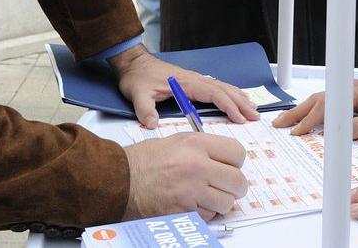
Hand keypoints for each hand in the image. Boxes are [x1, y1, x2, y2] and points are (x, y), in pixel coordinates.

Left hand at [110, 45, 259, 127]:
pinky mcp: (192, 82)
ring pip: (222, 87)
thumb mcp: (138, 94)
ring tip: (253, 108)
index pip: (214, 94)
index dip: (228, 106)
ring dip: (238, 97)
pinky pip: (216, 87)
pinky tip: (236, 98)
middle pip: (224, 90)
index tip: (240, 118)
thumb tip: (152, 124)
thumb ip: (145, 109)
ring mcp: (194, 79)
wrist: (133, 63)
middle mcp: (194, 79)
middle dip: (241, 103)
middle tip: (256, 116)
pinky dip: (229, 93)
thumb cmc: (137, 77)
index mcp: (186, 82)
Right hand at [123, 133, 249, 220]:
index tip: (230, 166)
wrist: (119, 181)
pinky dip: (205, 213)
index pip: (238, 153)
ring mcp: (192, 191)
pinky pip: (209, 216)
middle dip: (234, 186)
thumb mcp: (175, 141)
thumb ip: (203, 148)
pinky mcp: (184, 212)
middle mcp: (197, 167)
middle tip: (225, 185)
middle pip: (238, 181)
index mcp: (196, 145)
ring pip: (227, 203)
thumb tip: (224, 160)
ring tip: (207, 196)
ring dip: (221, 202)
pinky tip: (192, 204)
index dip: (235, 161)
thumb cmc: (143, 161)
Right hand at [270, 79, 357, 137]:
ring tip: (287, 121)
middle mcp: (349, 89)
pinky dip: (314, 110)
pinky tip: (309, 116)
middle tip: (278, 124)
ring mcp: (350, 92)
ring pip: (321, 101)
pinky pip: (329, 103)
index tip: (296, 132)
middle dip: (296, 113)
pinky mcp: (354, 97)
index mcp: (354, 93)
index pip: (325, 107)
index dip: (308, 121)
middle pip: (316, 100)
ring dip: (302, 110)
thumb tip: (334, 135)